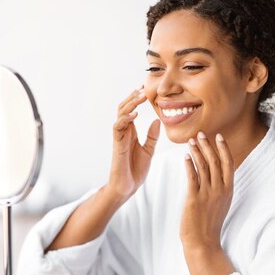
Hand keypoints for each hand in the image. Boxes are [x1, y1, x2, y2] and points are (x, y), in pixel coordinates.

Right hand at [106, 87, 160, 201]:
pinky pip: (118, 127)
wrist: (126, 187)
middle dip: (132, 97)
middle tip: (142, 87)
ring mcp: (119, 138)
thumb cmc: (135, 170)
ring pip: (120, 114)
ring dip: (130, 104)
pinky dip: (125, 119)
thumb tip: (157, 121)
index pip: (130, 110)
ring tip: (141, 96)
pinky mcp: (117, 145)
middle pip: (123, 108)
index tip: (145, 89)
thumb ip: (152, 136)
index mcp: (130, 132)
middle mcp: (123, 132)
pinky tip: (135, 114)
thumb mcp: (148, 150)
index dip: (136, 99)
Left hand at [180, 132, 234, 250]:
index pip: (228, 163)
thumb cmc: (209, 224)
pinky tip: (185, 157)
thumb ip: (219, 188)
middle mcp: (220, 190)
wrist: (203, 242)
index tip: (219, 137)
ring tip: (191, 141)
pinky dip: (189, 165)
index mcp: (228, 190)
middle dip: (208, 145)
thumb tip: (215, 174)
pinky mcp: (194, 198)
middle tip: (201, 133)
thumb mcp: (220, 204)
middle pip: (215, 161)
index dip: (223, 149)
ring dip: (197, 151)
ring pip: (203, 166)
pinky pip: (192, 177)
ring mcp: (208, 194)